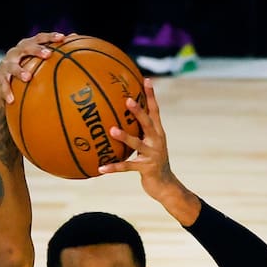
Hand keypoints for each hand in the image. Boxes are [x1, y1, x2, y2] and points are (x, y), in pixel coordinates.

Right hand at [0, 32, 66, 105]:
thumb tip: (75, 46)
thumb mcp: (37, 64)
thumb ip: (53, 57)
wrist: (1, 84)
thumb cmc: (25, 71)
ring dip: (20, 71)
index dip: (50, 37)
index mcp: (27, 47)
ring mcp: (6, 65)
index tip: (62, 38)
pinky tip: (12, 100)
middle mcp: (16, 53)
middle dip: (37, 50)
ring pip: (13, 66)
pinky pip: (3, 85)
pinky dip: (7, 92)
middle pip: (26, 47)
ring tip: (28, 77)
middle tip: (48, 54)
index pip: (40, 38)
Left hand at [98, 78, 179, 196]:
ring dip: (124, 136)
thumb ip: (139, 132)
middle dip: (139, 111)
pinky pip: (126, 167)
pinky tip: (100, 168)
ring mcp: (152, 155)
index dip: (151, 95)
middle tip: (127, 100)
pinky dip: (113, 167)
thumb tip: (119, 119)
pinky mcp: (146, 169)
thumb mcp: (149, 145)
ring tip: (111, 129)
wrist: (166, 186)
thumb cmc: (153, 162)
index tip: (146, 80)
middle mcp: (157, 141)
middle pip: (148, 123)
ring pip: (136, 143)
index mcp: (158, 133)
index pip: (155, 111)